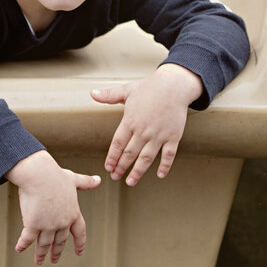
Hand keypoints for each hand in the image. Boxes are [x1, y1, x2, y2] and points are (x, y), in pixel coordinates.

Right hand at [5, 150, 100, 264]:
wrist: (39, 174)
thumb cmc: (55, 175)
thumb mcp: (73, 179)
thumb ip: (85, 182)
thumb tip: (98, 180)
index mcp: (73, 213)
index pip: (80, 233)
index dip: (80, 244)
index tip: (79, 252)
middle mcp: (62, 223)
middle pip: (60, 241)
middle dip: (57, 252)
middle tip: (54, 259)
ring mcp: (47, 225)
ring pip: (44, 243)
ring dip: (41, 253)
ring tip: (39, 261)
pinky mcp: (32, 224)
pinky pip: (27, 238)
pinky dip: (23, 245)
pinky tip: (19, 249)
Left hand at [91, 64, 203, 185]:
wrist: (174, 85)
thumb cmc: (150, 87)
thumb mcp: (127, 90)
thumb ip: (109, 95)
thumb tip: (92, 93)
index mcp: (130, 121)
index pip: (118, 144)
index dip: (112, 157)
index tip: (108, 167)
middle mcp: (143, 131)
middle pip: (130, 154)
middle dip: (121, 167)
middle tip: (115, 177)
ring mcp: (159, 135)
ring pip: (146, 158)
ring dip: (138, 171)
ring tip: (131, 181)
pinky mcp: (173, 136)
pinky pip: (169, 155)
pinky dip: (165, 166)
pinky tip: (159, 175)